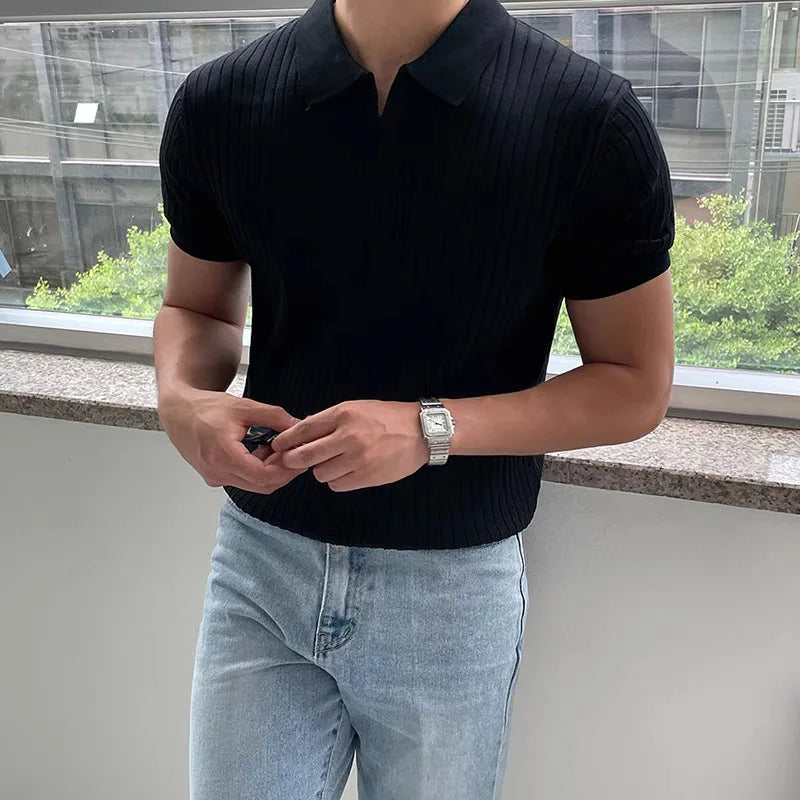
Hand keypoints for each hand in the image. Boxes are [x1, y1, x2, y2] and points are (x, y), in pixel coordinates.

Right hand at [158, 387, 307, 493]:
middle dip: (282, 472)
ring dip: (269, 471)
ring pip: (253, 485)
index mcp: (223, 455)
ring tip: (276, 450)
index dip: (286, 470)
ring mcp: (214, 477)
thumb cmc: (205, 408)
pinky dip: (256, 471)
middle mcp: (217, 472)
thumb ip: (274, 416)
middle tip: (292, 454)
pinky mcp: (214, 477)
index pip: (263, 476)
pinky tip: (261, 453)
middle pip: (261, 485)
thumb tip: (297, 425)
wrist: (178, 412)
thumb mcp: (244, 407)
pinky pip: (242, 481)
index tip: (298, 458)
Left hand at [269, 400, 428, 491]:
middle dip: (293, 460)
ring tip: (334, 462)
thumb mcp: (356, 408)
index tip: (277, 445)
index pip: (304, 430)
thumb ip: (329, 420)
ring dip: (321, 470)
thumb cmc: (387, 417)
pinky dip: (337, 480)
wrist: (421, 431)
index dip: (286, 440)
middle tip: (291, 461)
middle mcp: (348, 437)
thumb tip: (301, 430)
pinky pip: (337, 485)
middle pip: (304, 456)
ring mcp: (358, 459)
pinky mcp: (366, 477)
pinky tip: (347, 471)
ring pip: (320, 473)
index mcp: (343, 415)